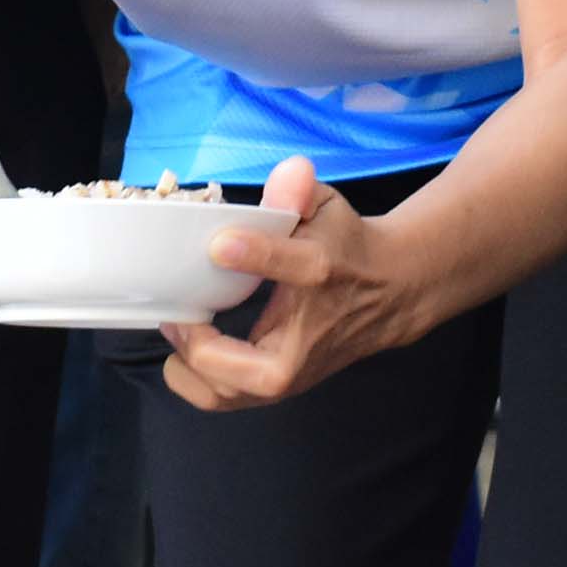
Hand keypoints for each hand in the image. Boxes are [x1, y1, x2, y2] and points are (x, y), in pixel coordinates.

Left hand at [160, 157, 427, 410]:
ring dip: (191, 369)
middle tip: (178, 314)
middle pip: (258, 375)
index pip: (295, 267)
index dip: (254, 253)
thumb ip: (299, 191)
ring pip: (232, 397)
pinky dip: (196, 378)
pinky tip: (186, 344)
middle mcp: (310, 339)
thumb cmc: (345, 247)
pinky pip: (226, 398)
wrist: (388, 292)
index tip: (219, 244)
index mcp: (325, 274)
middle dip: (202, 348)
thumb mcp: (325, 208)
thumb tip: (290, 169)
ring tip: (177, 328)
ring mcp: (293, 374)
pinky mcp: (277, 387)